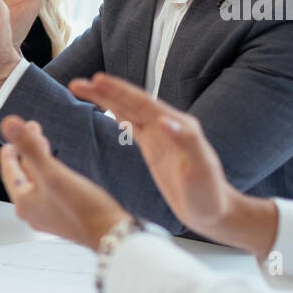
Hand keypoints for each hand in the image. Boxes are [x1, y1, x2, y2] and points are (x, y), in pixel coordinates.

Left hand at [0, 116, 130, 249]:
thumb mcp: (53, 172)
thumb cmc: (82, 208)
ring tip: (45, 147)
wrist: (111, 234)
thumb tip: (8, 124)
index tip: (13, 135)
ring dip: (40, 163)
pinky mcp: (63, 218)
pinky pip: (50, 192)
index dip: (11, 149)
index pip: (9, 170)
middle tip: (33, 132)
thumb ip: (30, 147)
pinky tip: (60, 173)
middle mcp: (31, 211)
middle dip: (27, 152)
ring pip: (37, 184)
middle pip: (23, 176)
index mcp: (23, 201)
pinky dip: (51, 176)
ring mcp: (47, 216)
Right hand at [69, 73, 277, 254]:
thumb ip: (184, 140)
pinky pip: (133, 126)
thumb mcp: (199, 167)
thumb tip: (162, 120)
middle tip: (78, 83)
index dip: (118, 91)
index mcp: (177, 125)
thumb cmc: (208, 193)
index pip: (142, 103)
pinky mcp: (155, 149)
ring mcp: (161, 136)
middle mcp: (168, 126)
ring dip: (107, 100)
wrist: (214, 212)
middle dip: (105, 91)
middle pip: (131, 103)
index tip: (96, 80)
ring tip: (84, 89)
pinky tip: (109, 110)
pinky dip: (118, 115)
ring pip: (129, 112)